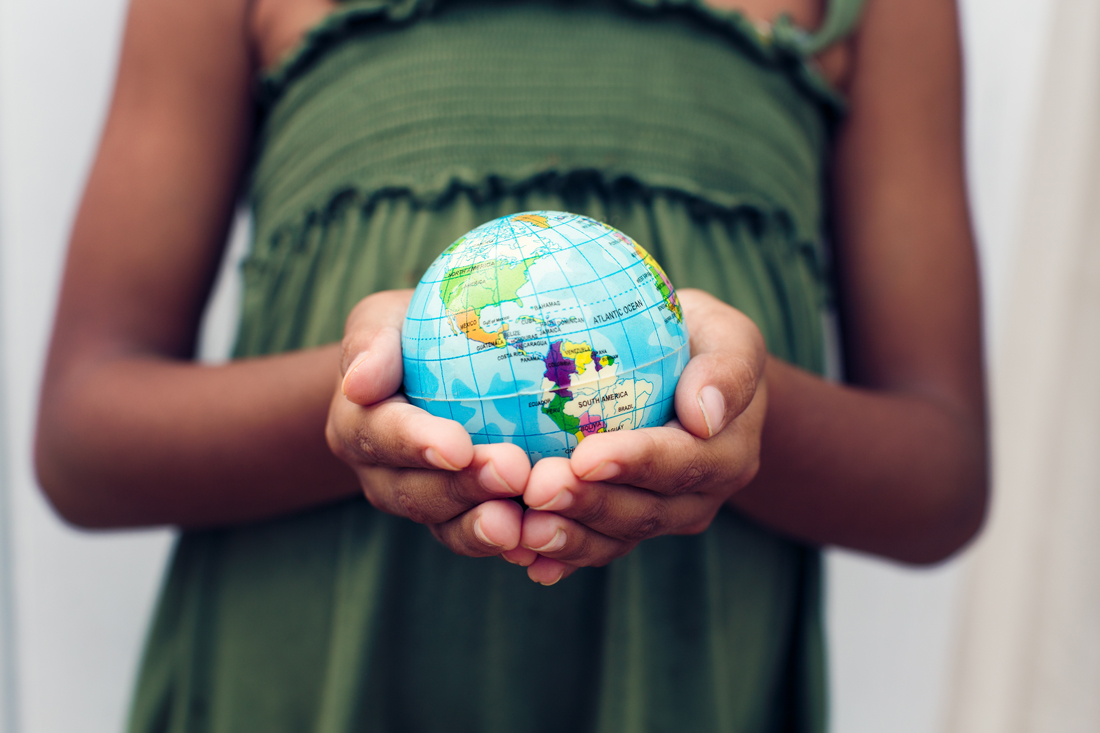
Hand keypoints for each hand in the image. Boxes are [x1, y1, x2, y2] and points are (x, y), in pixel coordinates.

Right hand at [326, 290, 532, 556]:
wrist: (433, 368)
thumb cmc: (412, 332)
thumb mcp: (383, 320)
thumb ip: (371, 344)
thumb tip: (359, 382)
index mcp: (357, 426)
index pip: (381, 436)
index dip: (417, 444)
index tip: (458, 446)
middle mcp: (381, 475)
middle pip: (416, 492)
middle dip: (463, 488)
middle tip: (514, 472)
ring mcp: (421, 504)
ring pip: (447, 526)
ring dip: (484, 526)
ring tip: (522, 524)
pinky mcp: (459, 519)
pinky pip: (480, 538)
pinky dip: (510, 543)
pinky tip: (542, 537)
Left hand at [511, 289, 767, 583]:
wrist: (687, 374)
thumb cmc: (699, 339)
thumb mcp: (728, 336)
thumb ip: (729, 369)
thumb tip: (704, 414)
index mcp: (727, 451)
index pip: (681, 463)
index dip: (633, 464)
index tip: (584, 457)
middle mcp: (698, 496)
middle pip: (643, 512)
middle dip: (588, 505)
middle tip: (536, 489)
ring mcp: (661, 518)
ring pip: (615, 539)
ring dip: (568, 537)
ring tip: (523, 529)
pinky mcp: (626, 528)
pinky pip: (593, 548)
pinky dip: (559, 558)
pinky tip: (523, 558)